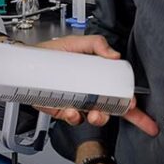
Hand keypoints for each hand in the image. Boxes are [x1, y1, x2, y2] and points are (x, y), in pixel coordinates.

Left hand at [34, 35, 158, 136]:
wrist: (28, 63)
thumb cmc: (52, 52)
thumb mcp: (76, 43)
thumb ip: (96, 44)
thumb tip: (113, 55)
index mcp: (98, 77)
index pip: (119, 90)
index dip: (130, 100)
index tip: (136, 104)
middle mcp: (91, 92)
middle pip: (113, 107)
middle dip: (125, 114)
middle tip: (128, 110)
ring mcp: (78, 102)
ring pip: (96, 117)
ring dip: (100, 118)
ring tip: (96, 114)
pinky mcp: (63, 110)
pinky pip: (73, 119)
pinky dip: (74, 118)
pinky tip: (71, 111)